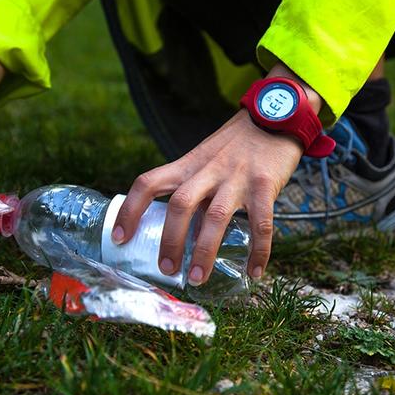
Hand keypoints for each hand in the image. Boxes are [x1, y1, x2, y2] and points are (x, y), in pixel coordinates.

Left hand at [113, 64, 322, 284]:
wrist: (275, 116)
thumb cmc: (236, 145)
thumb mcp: (205, 158)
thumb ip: (192, 188)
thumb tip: (178, 232)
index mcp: (188, 165)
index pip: (148, 183)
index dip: (130, 210)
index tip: (120, 238)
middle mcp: (208, 171)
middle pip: (180, 205)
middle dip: (170, 241)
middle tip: (166, 269)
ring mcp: (236, 178)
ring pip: (214, 217)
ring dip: (204, 251)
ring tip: (197, 278)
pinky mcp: (264, 185)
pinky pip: (261, 224)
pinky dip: (258, 251)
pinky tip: (255, 272)